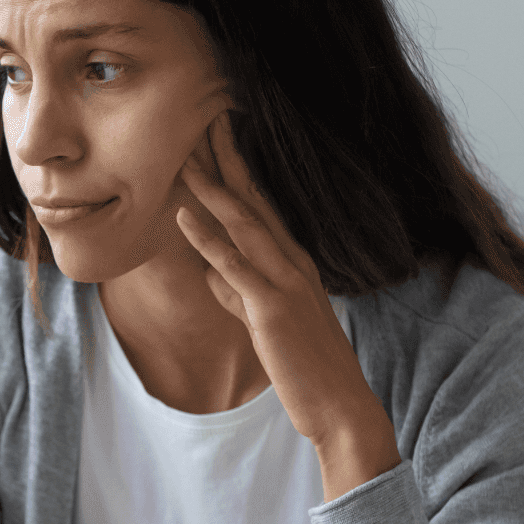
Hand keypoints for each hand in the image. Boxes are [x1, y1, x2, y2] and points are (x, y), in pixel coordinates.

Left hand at [175, 112, 400, 491]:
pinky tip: (183, 215)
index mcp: (293, 262)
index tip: (217, 133)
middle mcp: (292, 262)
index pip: (261, 205)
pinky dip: (208, 238)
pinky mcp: (272, 309)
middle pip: (253, 200)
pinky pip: (235, 266)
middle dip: (227, 158)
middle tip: (204, 116)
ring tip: (184, 153)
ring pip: (243, 223)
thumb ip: (238, 294)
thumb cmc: (305, 367)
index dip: (238, 168)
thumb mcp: (265, 322)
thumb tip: (209, 272)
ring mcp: (284, 283)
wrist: (340, 407)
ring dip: (212, 186)